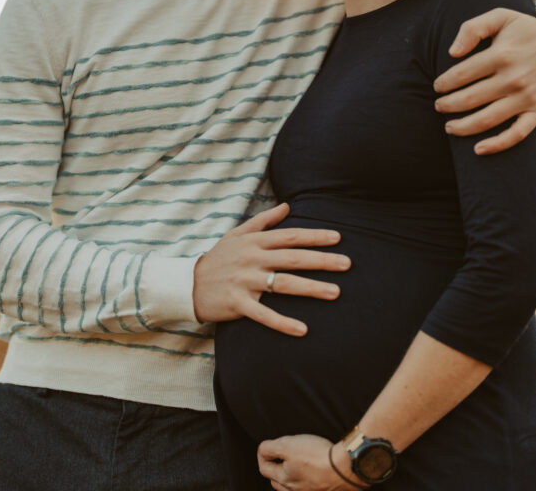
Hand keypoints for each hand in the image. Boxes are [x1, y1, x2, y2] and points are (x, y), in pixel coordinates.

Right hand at [192, 203, 349, 336]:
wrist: (188, 284)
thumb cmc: (217, 259)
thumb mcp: (236, 234)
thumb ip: (263, 221)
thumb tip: (287, 206)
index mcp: (254, 242)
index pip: (290, 236)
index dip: (315, 236)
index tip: (338, 237)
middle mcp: (252, 259)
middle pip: (293, 258)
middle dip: (322, 260)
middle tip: (347, 263)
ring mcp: (245, 281)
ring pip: (284, 284)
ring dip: (311, 288)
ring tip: (336, 292)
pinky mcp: (238, 303)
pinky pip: (264, 314)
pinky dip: (283, 323)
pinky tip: (303, 330)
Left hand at [258, 434, 356, 490]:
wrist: (346, 467)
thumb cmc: (317, 456)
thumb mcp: (287, 445)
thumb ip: (270, 448)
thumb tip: (262, 450)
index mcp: (284, 479)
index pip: (264, 468)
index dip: (263, 454)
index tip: (268, 446)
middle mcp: (295, 489)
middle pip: (277, 480)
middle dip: (274, 468)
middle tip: (279, 456)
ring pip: (292, 485)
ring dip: (290, 475)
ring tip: (294, 464)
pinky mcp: (323, 490)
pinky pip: (308, 486)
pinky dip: (306, 478)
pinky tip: (312, 470)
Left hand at [433, 9, 535, 154]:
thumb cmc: (526, 30)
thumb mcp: (500, 17)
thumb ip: (472, 28)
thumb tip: (451, 53)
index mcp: (502, 55)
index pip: (462, 74)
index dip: (444, 83)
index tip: (437, 87)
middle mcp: (514, 78)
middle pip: (470, 99)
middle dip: (447, 105)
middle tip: (438, 106)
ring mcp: (527, 97)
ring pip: (487, 119)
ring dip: (462, 126)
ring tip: (448, 127)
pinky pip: (516, 134)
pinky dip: (496, 145)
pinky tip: (477, 149)